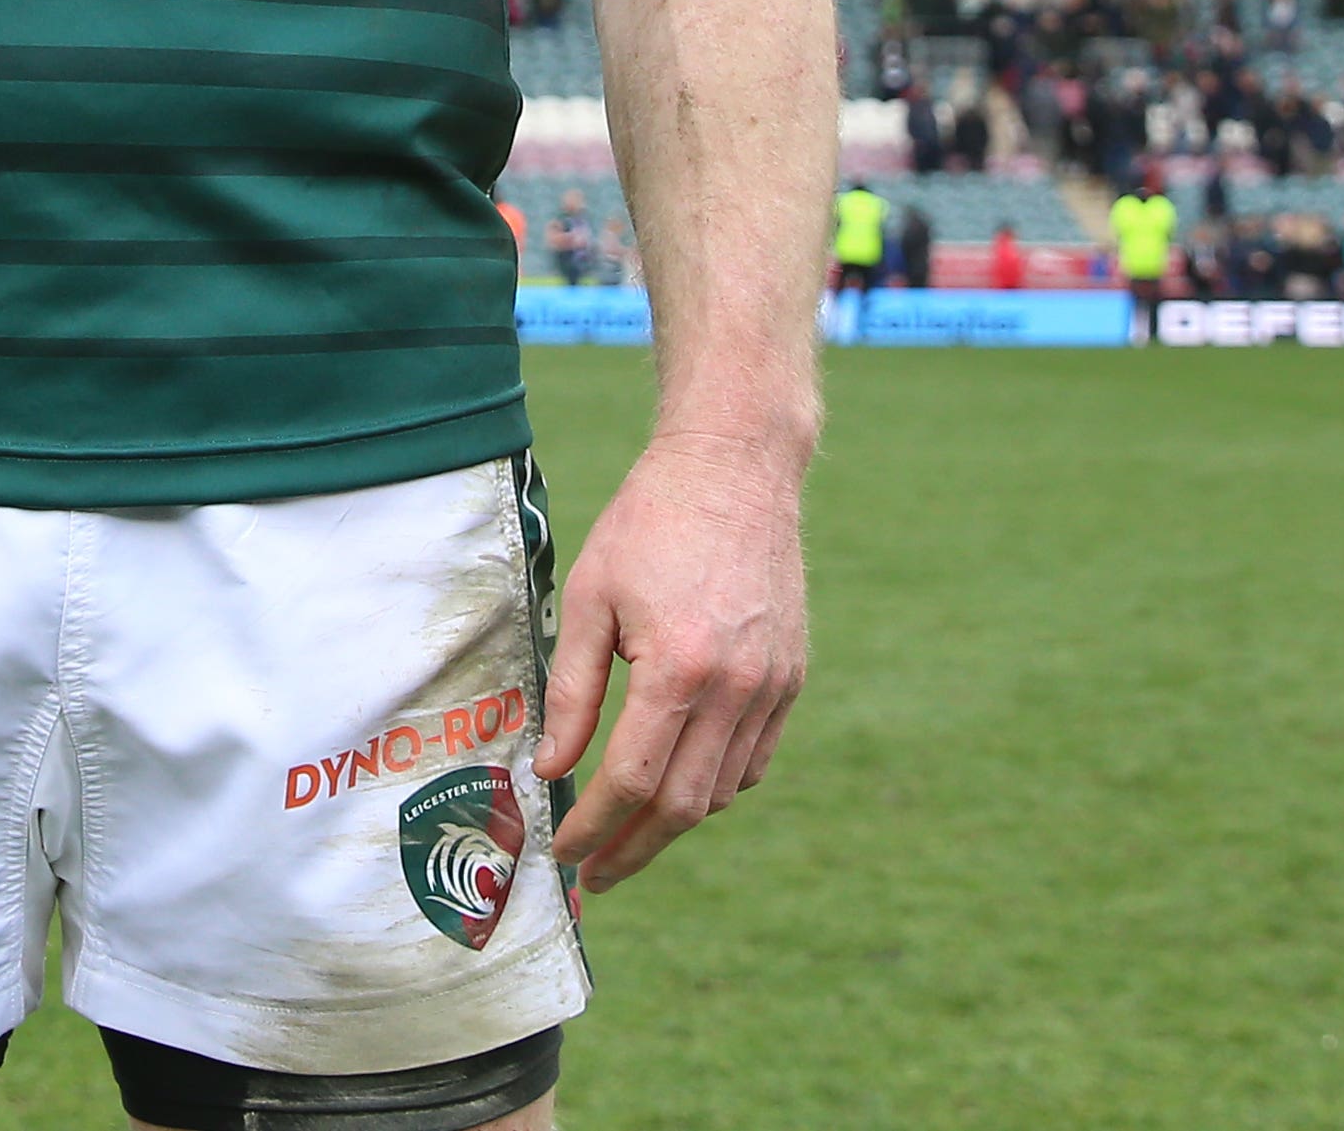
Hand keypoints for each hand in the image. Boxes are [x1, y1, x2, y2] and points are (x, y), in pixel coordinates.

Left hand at [539, 427, 808, 892]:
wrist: (736, 468)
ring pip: (722, 791)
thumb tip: (551, 769)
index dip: (594, 828)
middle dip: (632, 850)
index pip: (632, 781)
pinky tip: (678, 787)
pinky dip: (715, 787)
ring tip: (627, 836)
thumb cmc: (650, 523)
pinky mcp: (791, 678)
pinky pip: (753, 760)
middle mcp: (736, 688)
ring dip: (672, 825)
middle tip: (594, 875)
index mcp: (678, 668)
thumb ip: (572, 691)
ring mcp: (772, 687)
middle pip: (683, 807)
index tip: (565, 852)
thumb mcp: (589, 598)